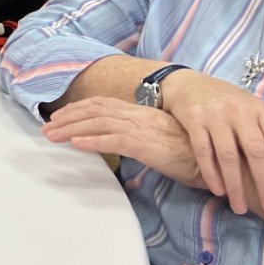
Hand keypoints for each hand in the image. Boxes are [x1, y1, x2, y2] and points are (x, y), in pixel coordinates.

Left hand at [43, 98, 207, 188]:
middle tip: (46, 127)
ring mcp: (143, 129)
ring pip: (99, 123)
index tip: (59, 116)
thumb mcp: (160, 138)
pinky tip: (76, 144)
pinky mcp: (147, 145)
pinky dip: (92, 140)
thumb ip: (139, 134)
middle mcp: (139, 116)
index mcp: (142, 112)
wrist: (217, 160)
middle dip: (68, 117)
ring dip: (71, 129)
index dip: (78, 109)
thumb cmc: (191, 152)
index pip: (103, 104)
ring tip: (52, 136)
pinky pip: (114, 140)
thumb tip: (117, 138)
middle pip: (96, 110)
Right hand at [159, 70, 263, 214]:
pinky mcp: (194, 121)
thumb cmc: (229, 102)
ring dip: (236, 185)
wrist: (189, 84)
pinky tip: (218, 192)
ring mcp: (215, 116)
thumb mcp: (256, 111)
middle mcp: (239, 112)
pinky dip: (211, 173)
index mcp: (259, 110)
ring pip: (228, 155)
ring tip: (240, 208)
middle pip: (255, 150)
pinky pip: (203, 152)